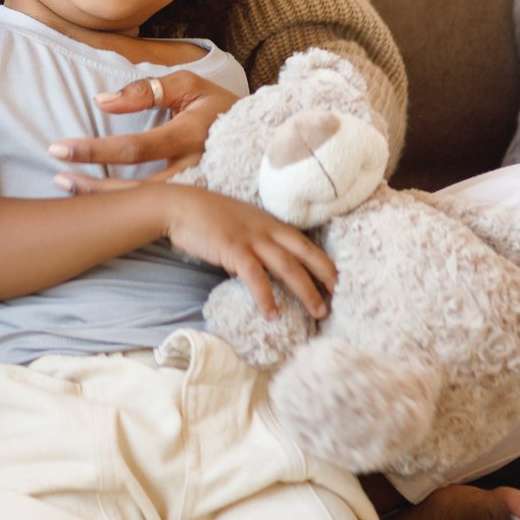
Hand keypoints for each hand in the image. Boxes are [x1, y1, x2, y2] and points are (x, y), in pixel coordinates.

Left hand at [49, 70, 239, 192]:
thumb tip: (102, 101)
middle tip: (57, 180)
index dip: (95, 149)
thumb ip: (144, 91)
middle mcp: (193, 167)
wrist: (265, 136)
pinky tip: (102, 210)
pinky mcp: (199, 203)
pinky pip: (159, 210)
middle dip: (93, 186)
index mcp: (189, 135)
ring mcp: (198, 190)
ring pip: (146, 205)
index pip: (133, 147)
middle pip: (135, 188)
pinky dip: (128, 211)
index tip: (59, 148)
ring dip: (106, 201)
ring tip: (70, 192)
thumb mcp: (187, 85)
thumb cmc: (219, 104)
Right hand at [159, 184, 336, 317]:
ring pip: (288, 267)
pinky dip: (266, 296)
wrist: (180, 206)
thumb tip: (268, 262)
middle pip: (307, 254)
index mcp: (271, 222)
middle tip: (339, 300)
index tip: (338, 283)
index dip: (325, 263)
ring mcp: (251, 238)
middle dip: (326, 278)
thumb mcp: (241, 222)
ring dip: (306, 291)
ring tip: (318, 312)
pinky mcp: (233, 249)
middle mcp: (267, 229)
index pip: (307, 244)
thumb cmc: (207, 215)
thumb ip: (258, 238)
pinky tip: (272, 314)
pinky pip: (255, 276)